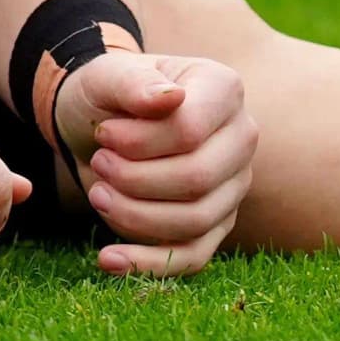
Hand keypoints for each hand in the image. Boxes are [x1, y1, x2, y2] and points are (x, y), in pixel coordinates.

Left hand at [55, 50, 255, 277]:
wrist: (101, 125)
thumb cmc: (109, 94)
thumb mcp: (108, 75)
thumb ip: (134, 81)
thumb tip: (169, 99)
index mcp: (224, 90)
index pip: (191, 130)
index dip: (140, 141)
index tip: (104, 133)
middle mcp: (241, 139)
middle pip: (197, 179)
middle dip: (135, 180)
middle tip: (99, 163)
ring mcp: (233, 186)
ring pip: (194, 221)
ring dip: (134, 215)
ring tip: (98, 193)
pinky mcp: (216, 225)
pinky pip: (192, 257)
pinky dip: (149, 264)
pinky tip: (108, 259)